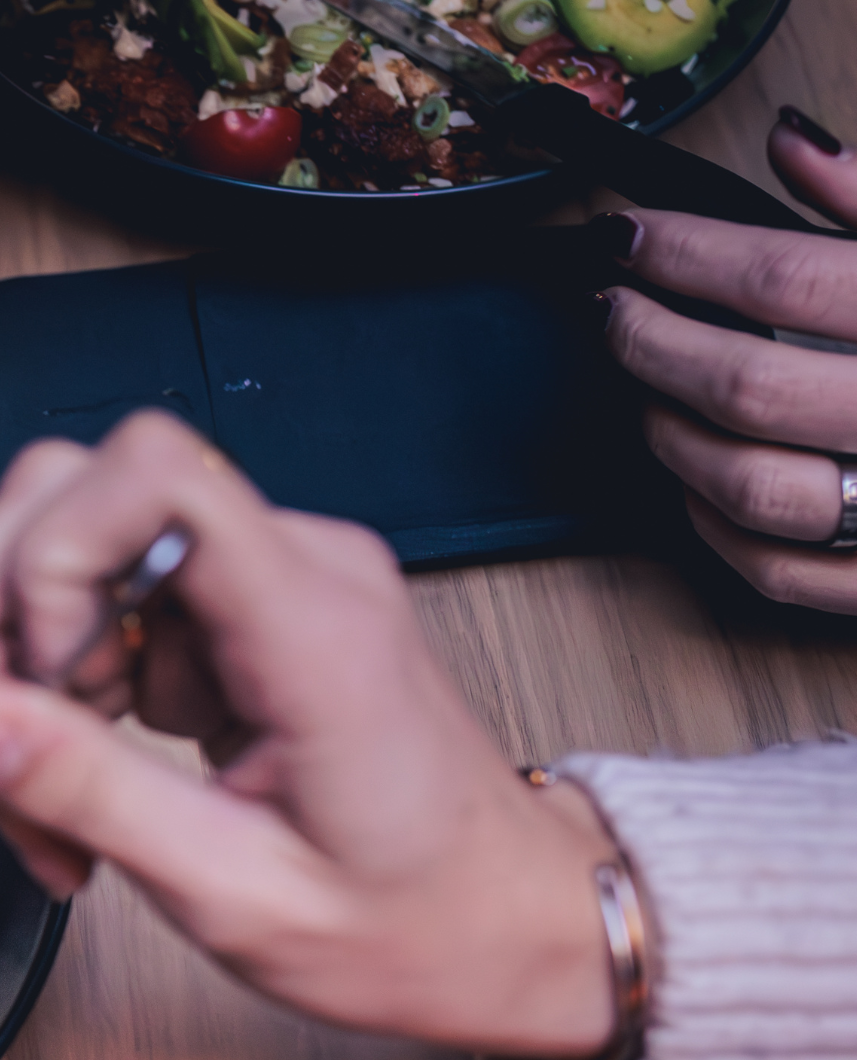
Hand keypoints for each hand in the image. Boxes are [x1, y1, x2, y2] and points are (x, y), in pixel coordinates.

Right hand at [0, 410, 620, 1059]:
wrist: (518, 928)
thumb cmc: (412, 925)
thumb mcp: (234, 893)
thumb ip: (86, 791)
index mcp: (312, 624)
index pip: (150, 473)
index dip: (51, 559)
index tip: (45, 685)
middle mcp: (294, 567)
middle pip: (78, 486)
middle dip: (7, 616)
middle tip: (20, 747)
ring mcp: (269, 580)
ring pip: (74, 549)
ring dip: (30, 669)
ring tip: (68, 796)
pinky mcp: (245, 610)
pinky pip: (110, 603)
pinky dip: (70, 691)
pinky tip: (104, 781)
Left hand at [598, 107, 856, 609]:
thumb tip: (791, 145)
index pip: (784, 279)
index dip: (688, 252)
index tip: (629, 236)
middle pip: (748, 385)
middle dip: (653, 342)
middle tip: (614, 311)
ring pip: (748, 485)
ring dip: (670, 436)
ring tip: (647, 392)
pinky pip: (774, 568)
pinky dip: (712, 524)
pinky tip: (694, 479)